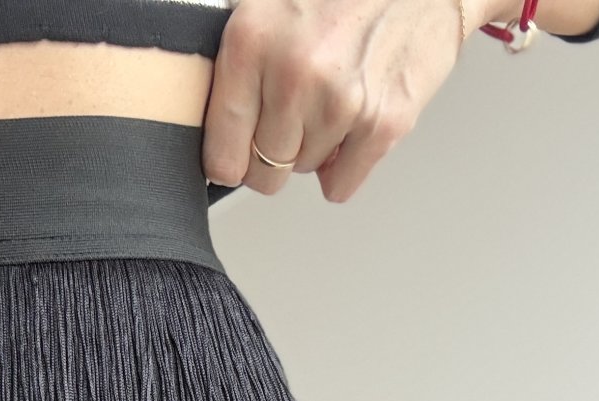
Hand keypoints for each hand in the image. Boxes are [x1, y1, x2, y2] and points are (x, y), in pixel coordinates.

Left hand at [202, 0, 485, 202]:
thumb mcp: (267, 3)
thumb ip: (237, 64)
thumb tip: (214, 130)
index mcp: (251, 42)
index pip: (222, 153)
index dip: (229, 160)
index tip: (236, 155)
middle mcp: (294, 74)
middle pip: (263, 172)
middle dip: (271, 155)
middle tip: (290, 119)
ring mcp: (341, 102)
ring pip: (303, 172)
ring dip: (313, 148)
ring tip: (331, 98)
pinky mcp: (384, 121)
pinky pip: (340, 185)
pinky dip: (344, 165)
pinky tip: (351, 122)